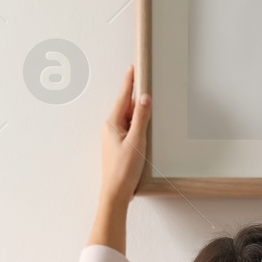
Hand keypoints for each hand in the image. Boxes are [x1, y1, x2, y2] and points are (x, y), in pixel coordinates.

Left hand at [99, 65, 149, 206]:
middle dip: (137, 95)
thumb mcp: (136, 140)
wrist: (116, 193)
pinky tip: (146, 125)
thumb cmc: (123, 169)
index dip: (130, 81)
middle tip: (147, 81)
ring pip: (129, 118)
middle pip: (126, 106)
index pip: (123, 96)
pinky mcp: (120, 146)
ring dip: (139, 111)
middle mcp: (111, 128)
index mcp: (112, 123)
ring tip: (151, 103)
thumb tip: (144, 97)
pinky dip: (138, 123)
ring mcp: (115, 137)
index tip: (134, 68)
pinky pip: (130, 128)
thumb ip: (141, 118)